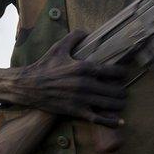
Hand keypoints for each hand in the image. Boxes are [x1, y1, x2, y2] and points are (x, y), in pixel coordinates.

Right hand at [0, 30, 127, 126]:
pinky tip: (119, 121)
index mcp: (84, 67)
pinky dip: (111, 121)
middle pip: (114, 89)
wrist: (28, 86)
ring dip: (119, 103)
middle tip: (124, 89)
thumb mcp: (59, 47)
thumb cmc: (45, 66)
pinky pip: (98, 119)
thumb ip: (75, 36)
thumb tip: (88, 31)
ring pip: (110, 104)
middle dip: (122, 90)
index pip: (112, 71)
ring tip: (122, 101)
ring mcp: (81, 99)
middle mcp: (85, 84)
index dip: (122, 73)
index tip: (125, 73)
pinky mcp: (76, 111)